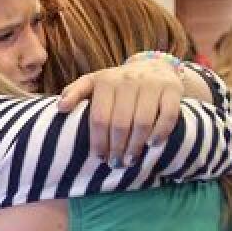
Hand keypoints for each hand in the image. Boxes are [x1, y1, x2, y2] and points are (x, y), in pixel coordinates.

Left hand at [58, 60, 181, 163]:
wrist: (153, 67)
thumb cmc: (118, 83)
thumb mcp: (94, 82)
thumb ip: (75, 92)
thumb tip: (60, 107)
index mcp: (105, 81)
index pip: (99, 118)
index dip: (98, 142)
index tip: (99, 158)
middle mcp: (127, 81)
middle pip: (120, 124)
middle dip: (117, 149)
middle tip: (116, 164)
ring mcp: (150, 84)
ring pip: (142, 122)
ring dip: (136, 146)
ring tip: (131, 160)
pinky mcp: (171, 90)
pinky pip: (168, 115)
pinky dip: (160, 133)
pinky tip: (152, 145)